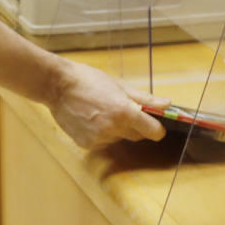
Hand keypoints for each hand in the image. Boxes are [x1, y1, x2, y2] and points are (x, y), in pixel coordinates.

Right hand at [47, 59, 169, 148]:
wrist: (57, 86)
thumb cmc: (88, 80)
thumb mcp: (119, 85)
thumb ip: (145, 98)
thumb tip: (167, 104)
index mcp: (124, 112)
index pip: (153, 132)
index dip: (157, 128)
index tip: (156, 124)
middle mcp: (113, 128)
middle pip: (137, 136)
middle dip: (136, 125)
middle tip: (123, 109)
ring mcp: (99, 138)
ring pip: (119, 138)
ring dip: (117, 129)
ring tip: (103, 111)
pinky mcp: (87, 144)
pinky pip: (104, 142)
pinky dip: (102, 133)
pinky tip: (92, 119)